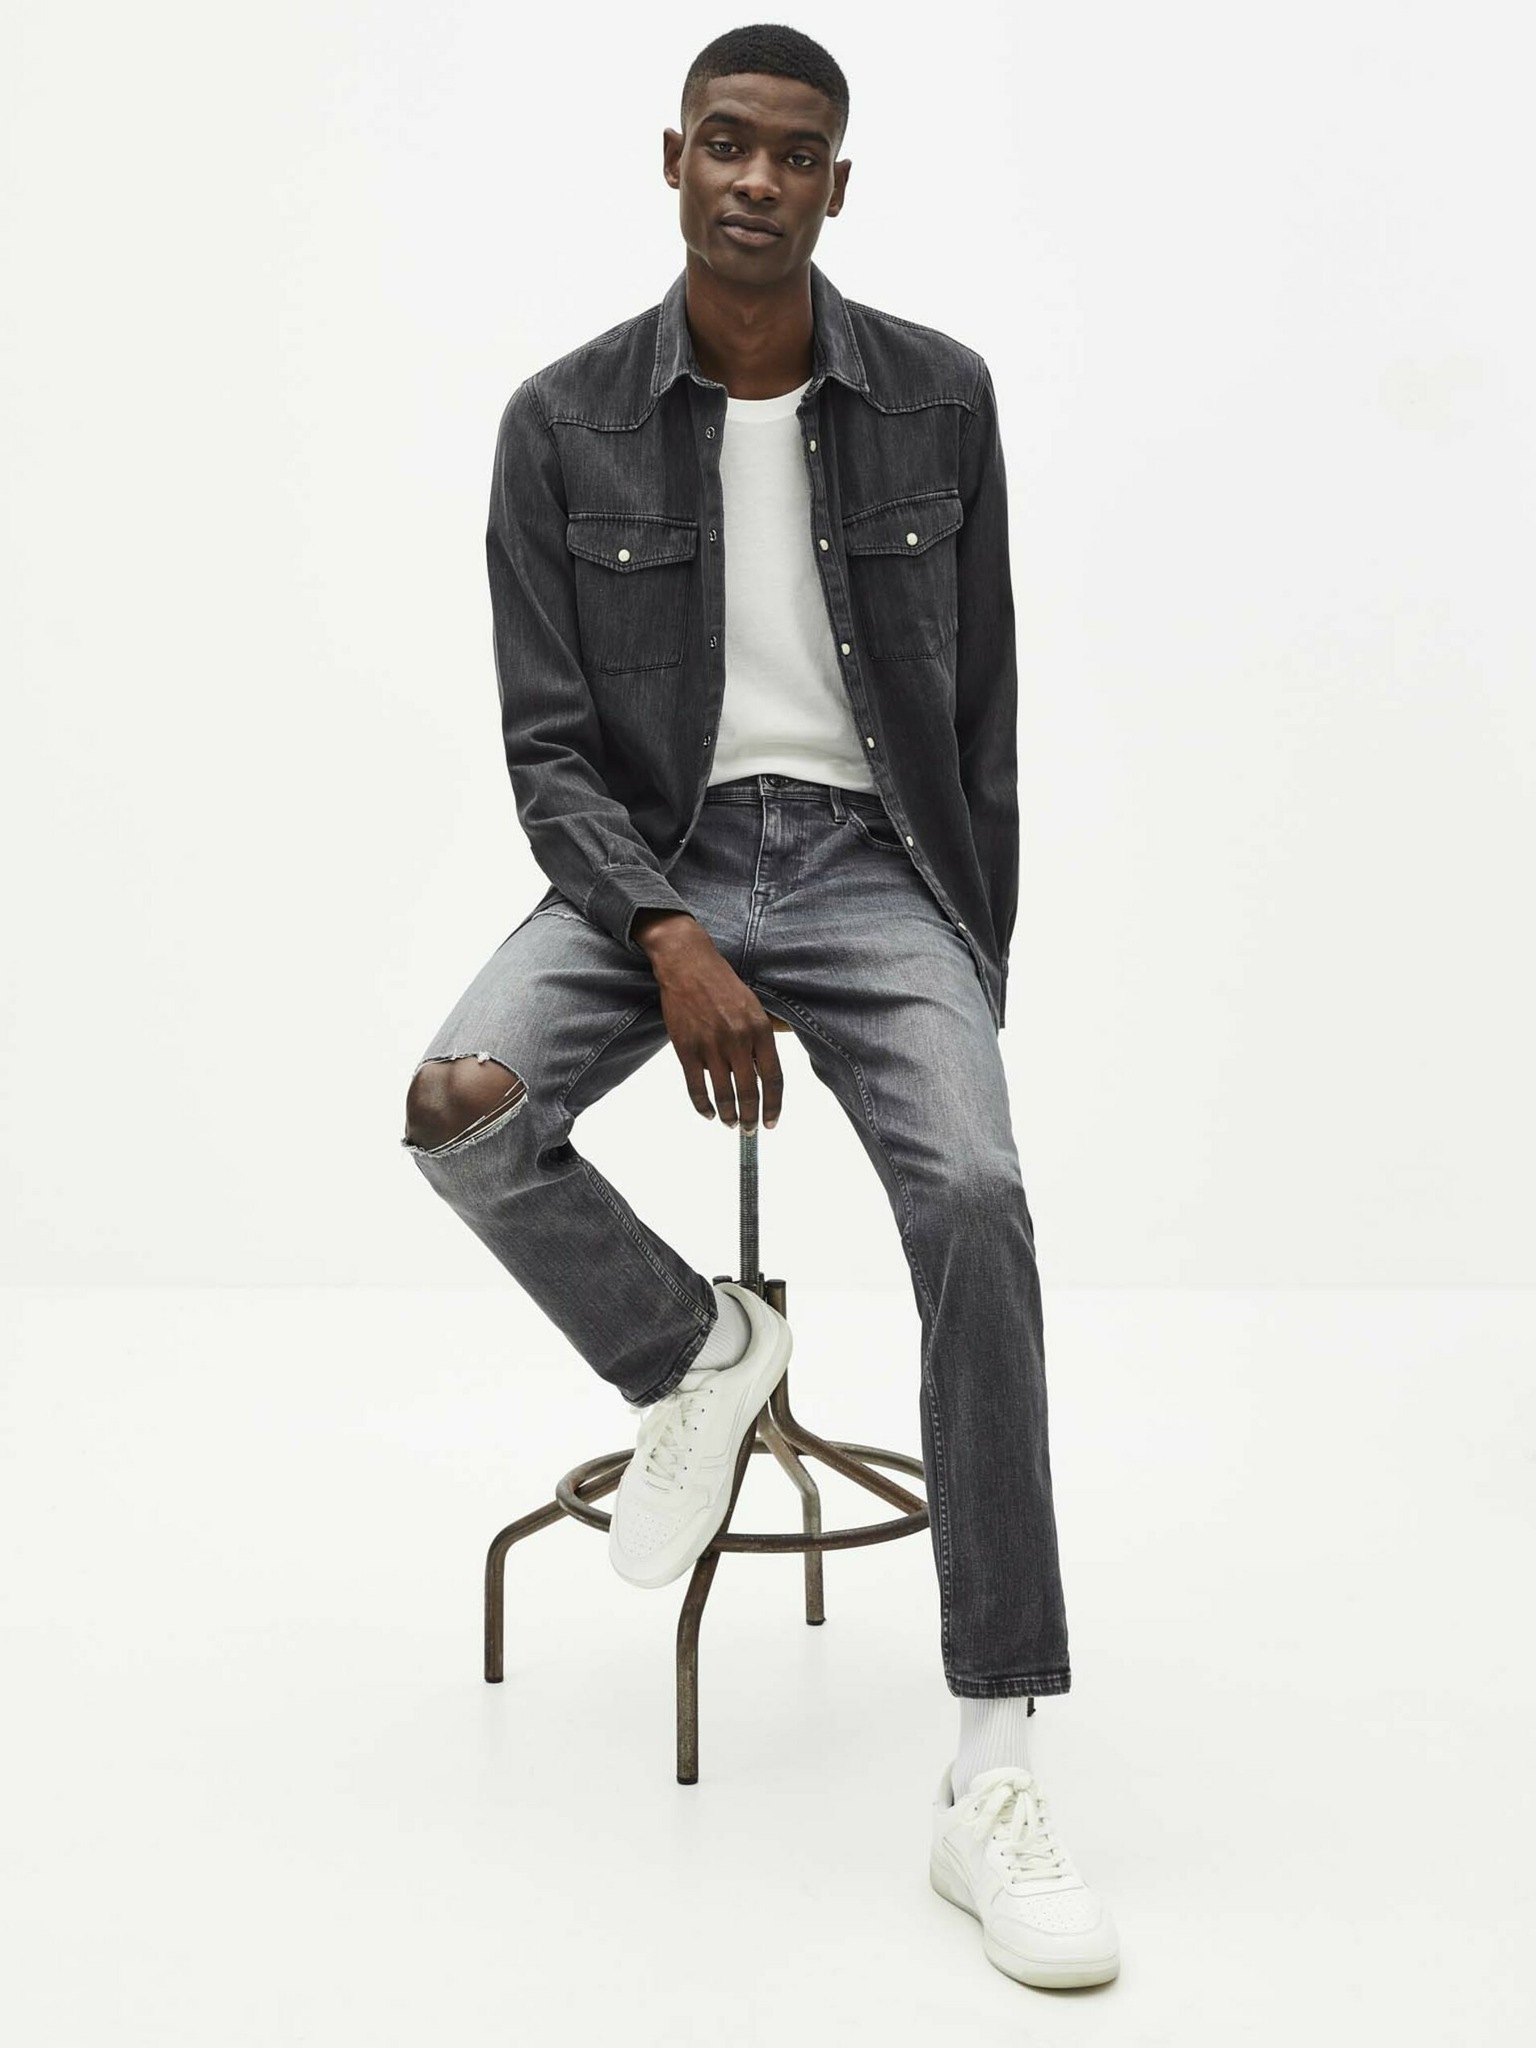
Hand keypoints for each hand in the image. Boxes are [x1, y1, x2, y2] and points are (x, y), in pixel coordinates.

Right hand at [633, 912, 783, 1130]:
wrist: (688, 964)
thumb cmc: (722, 983)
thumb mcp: (754, 1005)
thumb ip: (764, 1034)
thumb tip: (771, 1061)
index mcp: (759, 1030)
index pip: (773, 1079)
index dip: (774, 1105)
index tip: (772, 1121)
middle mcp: (738, 1040)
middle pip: (749, 1092)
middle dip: (751, 1117)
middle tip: (750, 1130)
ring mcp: (711, 1046)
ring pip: (723, 1093)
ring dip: (728, 1115)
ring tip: (730, 1124)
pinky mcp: (686, 1048)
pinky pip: (696, 1087)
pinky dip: (703, 1105)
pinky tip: (708, 1114)